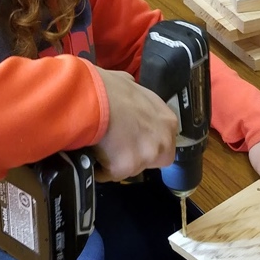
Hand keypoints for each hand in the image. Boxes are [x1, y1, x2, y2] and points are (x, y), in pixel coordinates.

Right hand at [93, 67, 177, 181]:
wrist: (91, 100)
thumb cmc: (109, 88)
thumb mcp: (131, 85)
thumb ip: (138, 99)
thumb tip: (130, 95)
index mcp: (168, 121)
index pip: (165, 140)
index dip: (148, 140)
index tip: (134, 138)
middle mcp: (162, 142)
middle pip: (155, 160)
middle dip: (138, 157)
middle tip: (118, 147)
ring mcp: (144, 157)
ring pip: (131, 168)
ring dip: (117, 162)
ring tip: (100, 146)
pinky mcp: (124, 169)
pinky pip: (109, 174)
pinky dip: (99, 168)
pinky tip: (91, 153)